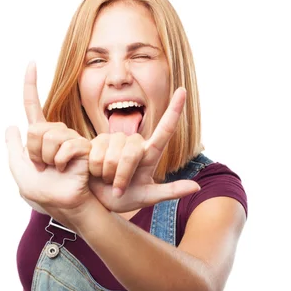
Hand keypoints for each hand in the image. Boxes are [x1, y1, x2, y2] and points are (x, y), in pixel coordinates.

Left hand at [5, 61, 94, 216]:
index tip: (31, 63)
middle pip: (35, 129)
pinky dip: (60, 161)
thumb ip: (13, 149)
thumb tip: (11, 125)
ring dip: (46, 158)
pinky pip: (64, 145)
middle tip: (43, 167)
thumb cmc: (45, 194)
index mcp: (40, 138)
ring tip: (55, 170)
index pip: (33, 107)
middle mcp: (56, 135)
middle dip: (34, 151)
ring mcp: (69, 139)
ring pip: (47, 137)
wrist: (65, 205)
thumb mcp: (20, 172)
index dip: (31, 85)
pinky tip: (65, 169)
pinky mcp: (82, 147)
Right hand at [87, 88, 199, 212]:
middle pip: (132, 153)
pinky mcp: (97, 141)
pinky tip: (94, 171)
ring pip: (113, 154)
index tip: (183, 90)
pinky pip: (97, 153)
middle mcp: (134, 143)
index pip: (165, 130)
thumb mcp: (147, 198)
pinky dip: (95, 168)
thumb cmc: (123, 199)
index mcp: (150, 154)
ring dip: (108, 173)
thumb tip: (197, 188)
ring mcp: (114, 140)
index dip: (174, 110)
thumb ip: (171, 191)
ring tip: (106, 179)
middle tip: (118, 189)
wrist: (96, 200)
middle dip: (123, 175)